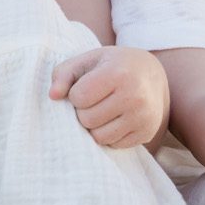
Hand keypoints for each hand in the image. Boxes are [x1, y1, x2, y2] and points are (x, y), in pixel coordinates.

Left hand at [49, 45, 167, 147]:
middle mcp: (134, 96)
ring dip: (94, 126)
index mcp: (118, 73)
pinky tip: (116, 118)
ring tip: (104, 110)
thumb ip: (64, 74)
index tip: (87, 86)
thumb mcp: (88, 60)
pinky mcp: (146, 132)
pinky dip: (109, 134)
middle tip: (96, 100)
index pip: (79, 97)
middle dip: (84, 111)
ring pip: (99, 137)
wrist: (152, 74)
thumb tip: (52, 96)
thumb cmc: (112, 65)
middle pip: (87, 119)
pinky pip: (114, 144)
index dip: (76, 94)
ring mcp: (143, 116)